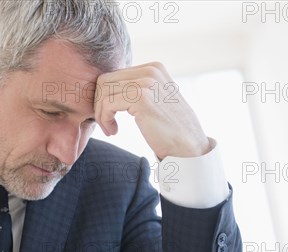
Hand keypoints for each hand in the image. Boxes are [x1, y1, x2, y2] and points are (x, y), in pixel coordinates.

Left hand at [94, 62, 210, 158]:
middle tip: (106, 124)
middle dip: (99, 104)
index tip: (110, 116)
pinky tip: (114, 131)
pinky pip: (107, 104)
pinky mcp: (141, 98)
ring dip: (101, 114)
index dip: (105, 96)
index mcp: (154, 68)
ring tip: (110, 129)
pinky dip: (105, 119)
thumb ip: (138, 88)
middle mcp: (150, 70)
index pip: (114, 75)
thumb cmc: (170, 129)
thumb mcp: (155, 99)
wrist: (188, 147)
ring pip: (103, 92)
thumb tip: (107, 86)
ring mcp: (146, 82)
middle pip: (105, 81)